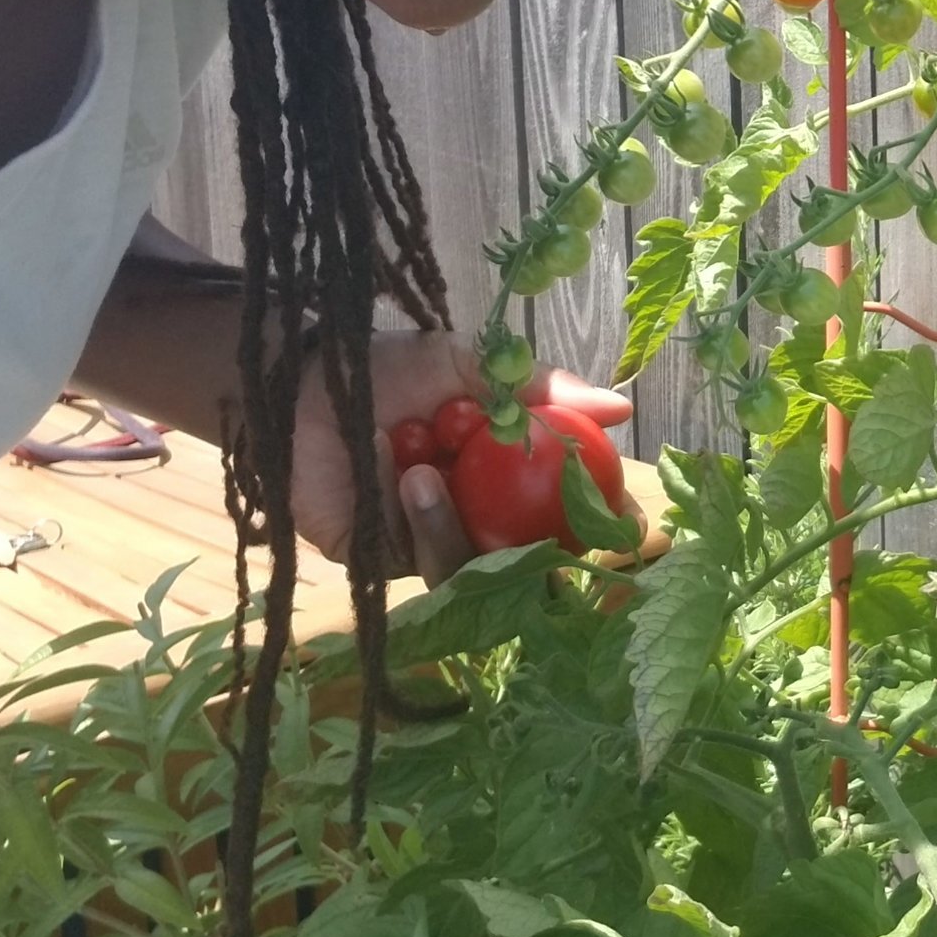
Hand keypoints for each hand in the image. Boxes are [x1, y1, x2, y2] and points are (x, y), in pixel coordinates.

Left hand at [291, 330, 639, 585]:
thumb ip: (545, 389)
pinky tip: (400, 472)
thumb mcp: (475, 365)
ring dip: (455, 528)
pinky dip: (414, 521)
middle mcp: (478, 517)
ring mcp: (430, 544)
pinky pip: (415, 564)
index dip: (605, 524)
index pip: (572, 513)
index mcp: (509, 476)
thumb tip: (621, 408)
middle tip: (548, 528)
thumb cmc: (393, 367)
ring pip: (472, 571)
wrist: (308, 379)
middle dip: (544, 553)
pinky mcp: (377, 562)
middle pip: (531, 561)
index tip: (628, 522)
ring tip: (427, 472)